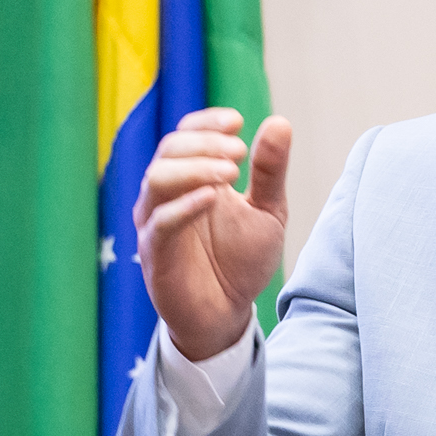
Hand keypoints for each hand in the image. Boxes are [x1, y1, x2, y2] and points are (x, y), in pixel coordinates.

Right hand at [132, 108, 290, 359]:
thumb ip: (270, 170)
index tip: (238, 122)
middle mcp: (166, 195)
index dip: (206, 122)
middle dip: (205, 144)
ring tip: (232, 173)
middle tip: (240, 154)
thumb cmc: (242, 260)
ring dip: (194, 169)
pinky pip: (160, 223)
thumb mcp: (268, 210)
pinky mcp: (155, 255)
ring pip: (156, 180)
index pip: (185, 134)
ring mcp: (156, 223)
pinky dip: (185, 206)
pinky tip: (213, 198)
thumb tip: (280, 122)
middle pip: (169, 150)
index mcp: (190, 178)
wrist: (229, 314)